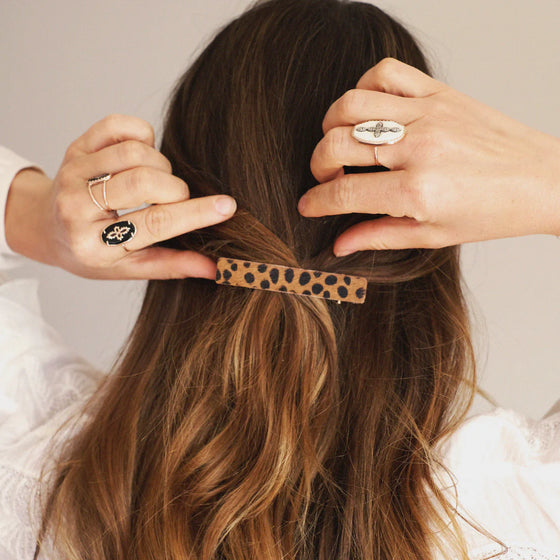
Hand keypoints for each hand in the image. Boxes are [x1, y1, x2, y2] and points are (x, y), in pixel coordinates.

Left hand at [5, 115, 236, 279]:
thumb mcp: (128, 267)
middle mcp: (76, 206)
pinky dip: (143, 135)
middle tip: (176, 199)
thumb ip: (171, 266)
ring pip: (135, 151)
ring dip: (160, 165)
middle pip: (144, 182)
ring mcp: (74, 172)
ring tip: (156, 182)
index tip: (227, 206)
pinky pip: (119, 126)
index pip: (154, 224)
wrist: (46, 227)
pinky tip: (142, 156)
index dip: (195, 214)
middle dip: (175, 189)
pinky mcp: (76, 147)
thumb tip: (215, 268)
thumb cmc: (92, 251)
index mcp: (93, 244)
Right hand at [298, 58, 559, 254]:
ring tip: (339, 143)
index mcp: (417, 191)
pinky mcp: (440, 93)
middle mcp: (419, 147)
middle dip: (318, 165)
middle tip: (325, 178)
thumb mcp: (433, 235)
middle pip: (338, 144)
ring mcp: (429, 114)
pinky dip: (363, 88)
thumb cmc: (491, 212)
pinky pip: (386, 73)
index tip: (308, 205)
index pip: (344, 193)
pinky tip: (366, 113)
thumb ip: (379, 236)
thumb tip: (339, 244)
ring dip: (331, 126)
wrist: (541, 179)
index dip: (316, 201)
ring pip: (352, 105)